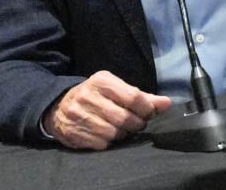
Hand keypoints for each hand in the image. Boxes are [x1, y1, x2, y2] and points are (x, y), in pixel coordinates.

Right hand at [45, 71, 171, 149]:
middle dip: (136, 124)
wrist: (58, 106)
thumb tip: (167, 103)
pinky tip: (107, 135)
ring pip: (114, 133)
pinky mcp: (73, 132)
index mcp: (101, 81)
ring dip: (123, 135)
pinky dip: (109, 142)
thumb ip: (142, 97)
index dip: (146, 109)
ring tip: (121, 129)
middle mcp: (88, 96)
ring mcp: (78, 115)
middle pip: (125, 118)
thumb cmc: (95, 96)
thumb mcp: (115, 89)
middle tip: (136, 123)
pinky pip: (101, 144)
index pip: (133, 96)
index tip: (149, 113)